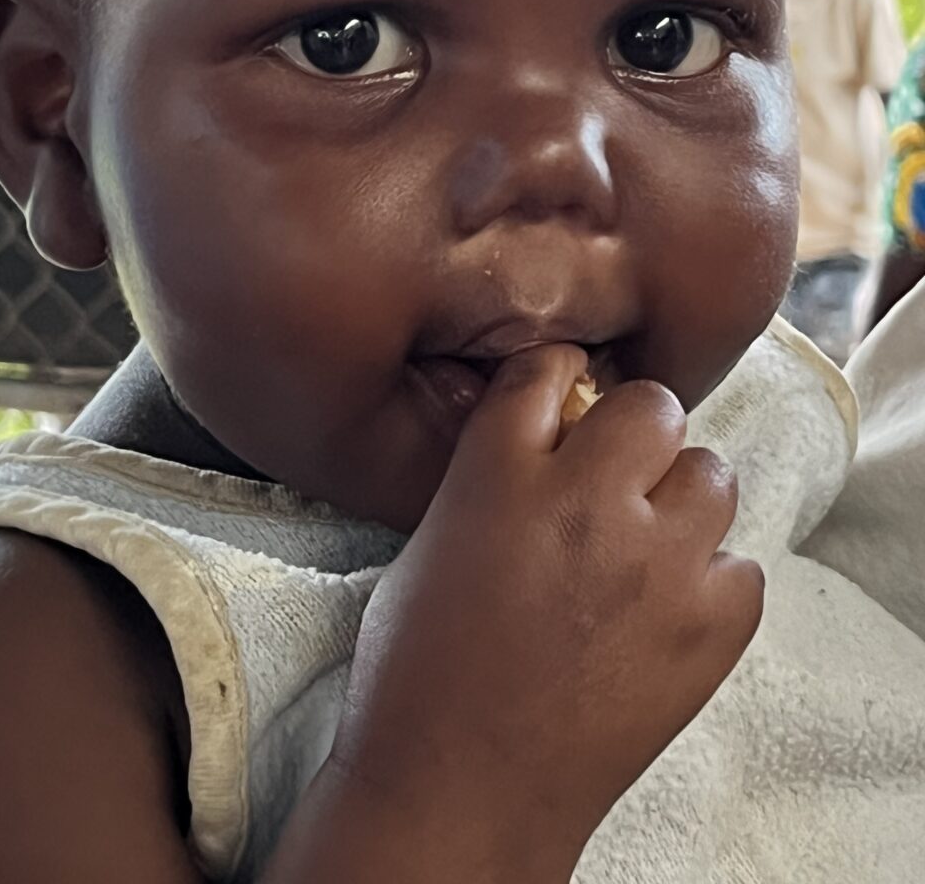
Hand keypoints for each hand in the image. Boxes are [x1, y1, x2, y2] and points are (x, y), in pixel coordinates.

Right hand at [330, 345, 763, 875]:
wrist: (457, 791)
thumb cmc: (418, 669)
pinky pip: (743, 569)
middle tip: (617, 478)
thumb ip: (493, 472)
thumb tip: (549, 440)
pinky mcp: (706, 631)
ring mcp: (654, 565)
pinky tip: (667, 611)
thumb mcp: (430, 538)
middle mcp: (584, 500)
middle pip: (652, 405)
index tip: (567, 402)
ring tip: (648, 546)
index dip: (561, 380)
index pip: (551, 369)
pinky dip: (712, 583)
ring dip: (681, 500)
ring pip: (713, 475)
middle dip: (637, 434)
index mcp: (498, 470)